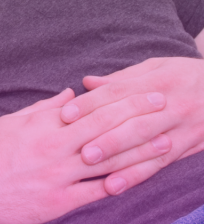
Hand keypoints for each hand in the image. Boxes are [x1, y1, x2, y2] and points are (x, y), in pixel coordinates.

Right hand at [0, 88, 171, 223]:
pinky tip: (139, 177)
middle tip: (164, 109)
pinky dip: (119, 183)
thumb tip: (72, 94)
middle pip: (107, 132)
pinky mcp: (60, 202)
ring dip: (140, 152)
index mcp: (45, 127)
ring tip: (165, 143)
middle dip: (139, 119)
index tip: (146, 93)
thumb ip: (45, 108)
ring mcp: (60, 177)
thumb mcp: (14, 121)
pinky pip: (96, 191)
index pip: (93, 110)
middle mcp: (56, 150)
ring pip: (108, 162)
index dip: (124, 101)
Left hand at [59, 56, 203, 194]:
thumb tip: (87, 82)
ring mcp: (181, 129)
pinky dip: (137, 175)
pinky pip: (160, 164)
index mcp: (156, 83)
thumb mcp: (157, 67)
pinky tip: (116, 185)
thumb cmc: (185, 75)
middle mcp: (169, 107)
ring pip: (146, 146)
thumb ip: (122, 78)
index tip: (65, 114)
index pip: (117, 93)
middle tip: (78, 148)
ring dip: (118, 159)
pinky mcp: (188, 146)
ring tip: (93, 167)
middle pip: (132, 122)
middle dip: (104, 136)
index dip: (90, 104)